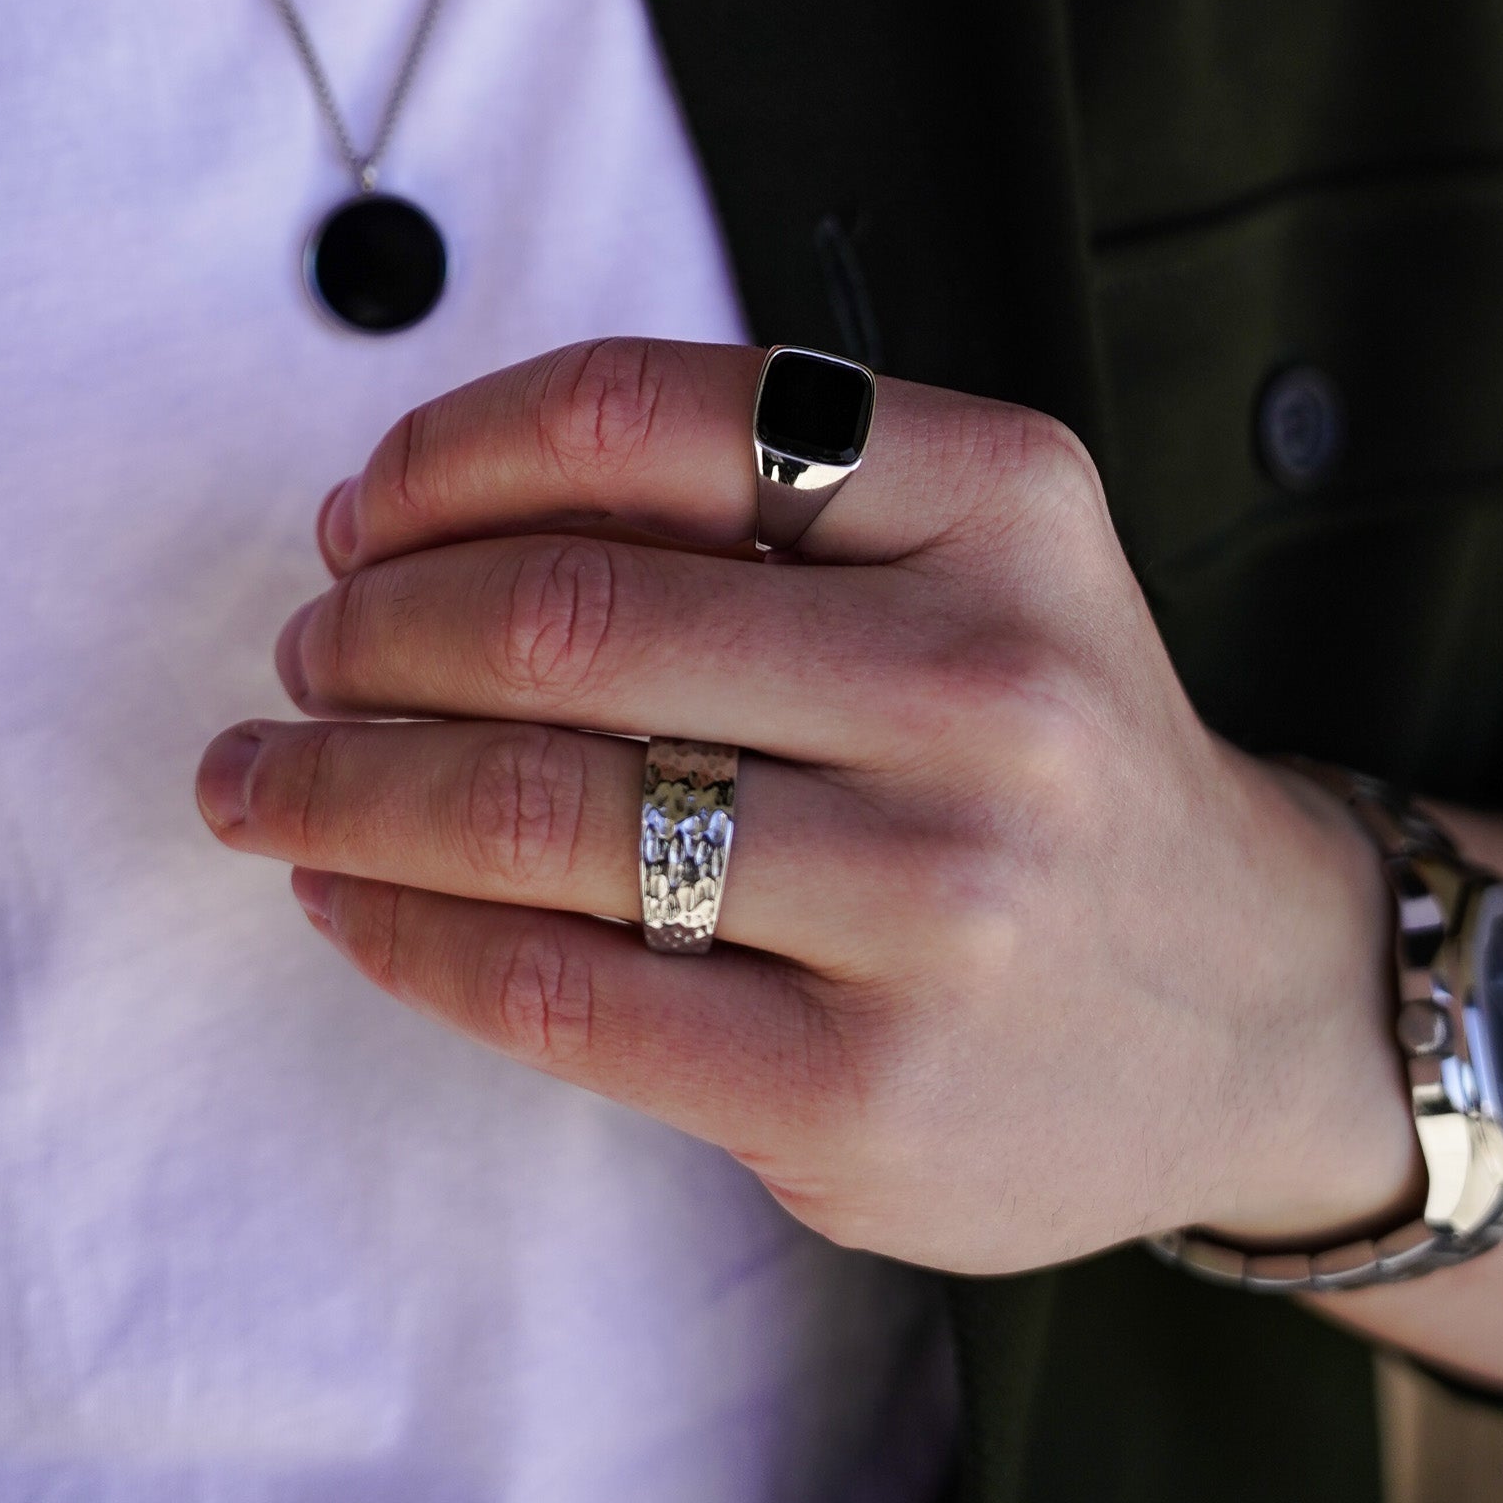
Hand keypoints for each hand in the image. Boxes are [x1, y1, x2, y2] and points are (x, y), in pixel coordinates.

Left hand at [196, 339, 1418, 1274]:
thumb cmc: (1048, 751)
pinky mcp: (863, 1091)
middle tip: (308, 651)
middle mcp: (990, 684)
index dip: (453, 448)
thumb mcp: (973, 560)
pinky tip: (344, 894)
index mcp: (1006, 499)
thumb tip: (407, 521)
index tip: (366, 509)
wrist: (1243, 1000)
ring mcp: (936, 901)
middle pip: (564, 617)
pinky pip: (552, 990)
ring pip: (532, 809)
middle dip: (372, 628)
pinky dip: (399, 927)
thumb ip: (743, 509)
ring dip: (334, 781)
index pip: (651, 411)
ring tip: (259, 776)